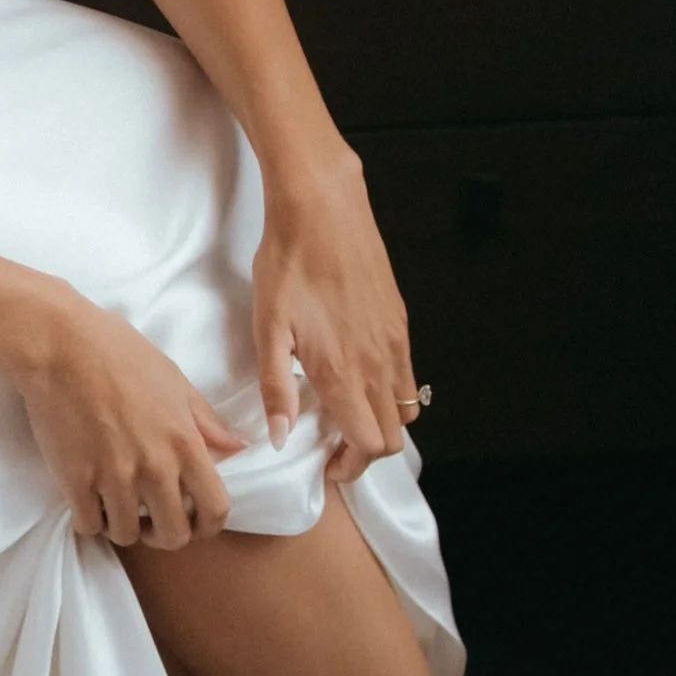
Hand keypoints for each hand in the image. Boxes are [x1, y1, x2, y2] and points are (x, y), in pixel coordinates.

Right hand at [13, 297, 245, 548]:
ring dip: (123, 525)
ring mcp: (113, 476)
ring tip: (115, 504)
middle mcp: (154, 467)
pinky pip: (88, 525)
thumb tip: (240, 446)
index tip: (194, 521)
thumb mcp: (174, 381)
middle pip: (173, 535)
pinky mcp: (75, 480)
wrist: (60, 343)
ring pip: (126, 534)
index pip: (216, 509)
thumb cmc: (119, 353)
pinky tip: (88, 499)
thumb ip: (206, 422)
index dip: (209, 525)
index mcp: (184, 443)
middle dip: (165, 535)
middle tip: (151, 519)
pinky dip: (90, 519)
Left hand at [252, 144, 417, 482]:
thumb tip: (280, 436)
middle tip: (334, 447)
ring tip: (346, 414)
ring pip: (404, 408)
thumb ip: (276, 389)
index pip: (368, 445)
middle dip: (366, 452)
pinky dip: (390, 392)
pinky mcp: (400, 320)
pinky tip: (358, 376)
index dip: (350, 467)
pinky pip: (407, 374)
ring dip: (380, 423)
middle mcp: (377, 363)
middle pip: (392, 436)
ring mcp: (395, 341)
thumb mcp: (267, 328)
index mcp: (343, 372)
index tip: (327, 465)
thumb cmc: (289, 263)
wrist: (322, 207)